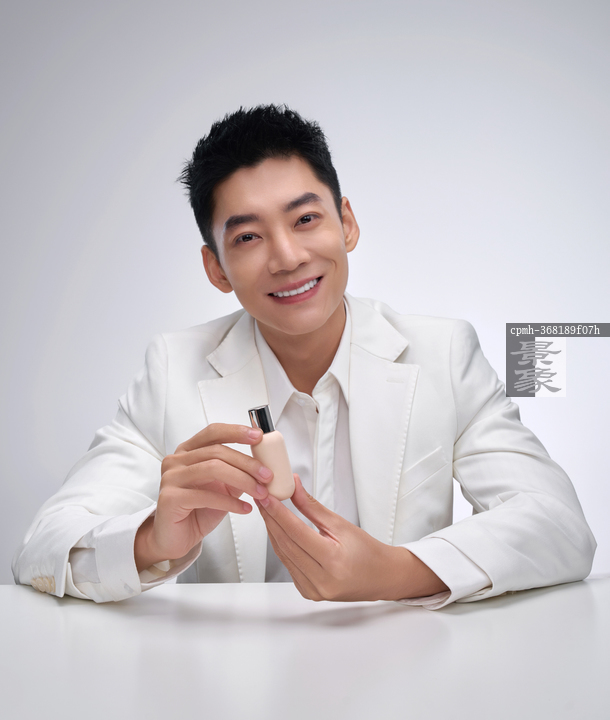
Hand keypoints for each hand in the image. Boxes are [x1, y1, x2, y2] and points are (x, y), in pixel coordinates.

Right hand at [134, 423, 271, 570]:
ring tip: (261, 492)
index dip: (236, 432)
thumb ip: (236, 472)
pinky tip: (245, 508)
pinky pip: (206, 496)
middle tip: (267, 475)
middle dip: (247, 463)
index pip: (213, 432)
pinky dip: (230, 502)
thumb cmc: (198, 510)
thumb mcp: (222, 487)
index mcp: (187, 451)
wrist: (175, 539)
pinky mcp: (170, 498)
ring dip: (243, 480)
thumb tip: (263, 464)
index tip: (258, 436)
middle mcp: (176, 460)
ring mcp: (170, 478)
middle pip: (217, 451)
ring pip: (213, 469)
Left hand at [256, 475, 447, 601]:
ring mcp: (313, 590)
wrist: (382, 577)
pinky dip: (282, 547)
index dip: (278, 513)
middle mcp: (321, 580)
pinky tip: (278, 532)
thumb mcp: (341, 524)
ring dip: (273, 532)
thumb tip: (294, 488)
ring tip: (268, 511)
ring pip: (283, 555)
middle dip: (271, 519)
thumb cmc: (368, 552)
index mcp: (333, 561)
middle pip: (286, 544)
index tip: (267, 497)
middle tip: (263, 499)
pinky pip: (288, 566)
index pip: (296, 532)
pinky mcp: (308, 592)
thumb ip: (313, 507)